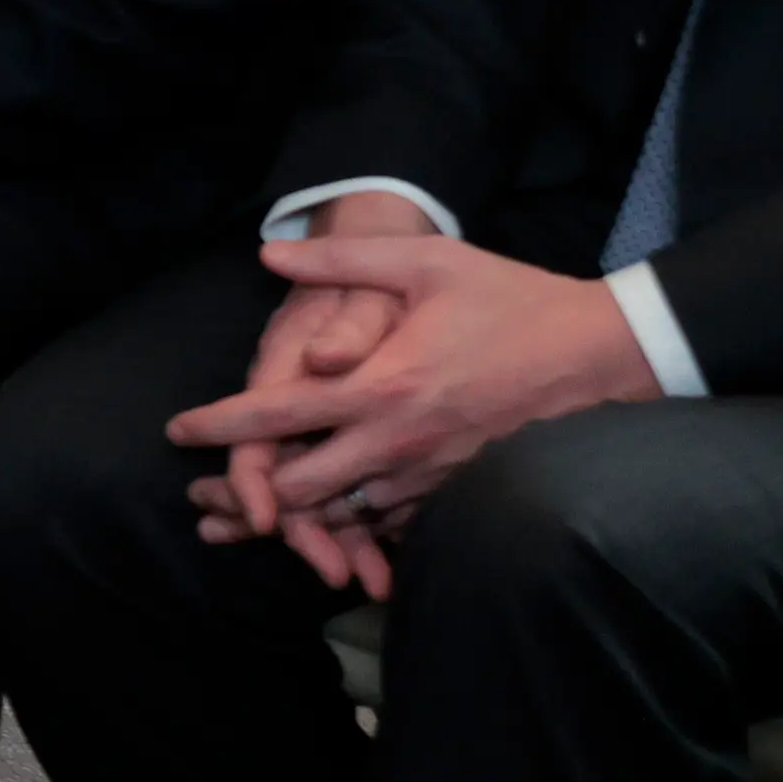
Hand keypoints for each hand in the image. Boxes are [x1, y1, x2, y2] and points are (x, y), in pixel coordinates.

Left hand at [165, 227, 665, 597]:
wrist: (605, 356)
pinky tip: (326, 525)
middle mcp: (397, 444)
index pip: (275, 418)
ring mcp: (431, 479)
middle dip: (245, 493)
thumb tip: (269, 253)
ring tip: (245, 519)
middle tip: (203, 492)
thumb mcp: (428, 263)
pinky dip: (353, 528)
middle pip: (296, 490)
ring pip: (341, 518)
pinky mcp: (458, 497)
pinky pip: (390, 525)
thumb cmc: (514, 302)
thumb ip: (344, 261)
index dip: (218, 426)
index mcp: (380, 387)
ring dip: (294, 520)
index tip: (177, 433)